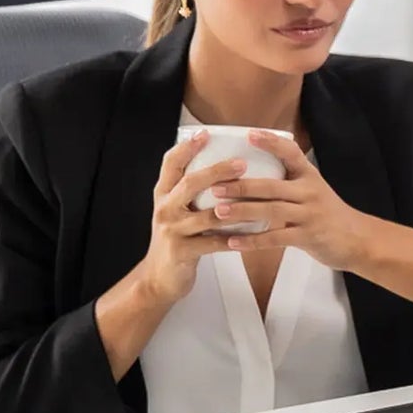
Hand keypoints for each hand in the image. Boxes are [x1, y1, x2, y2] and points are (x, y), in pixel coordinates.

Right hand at [133, 130, 252, 302]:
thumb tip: (220, 173)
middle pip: (190, 183)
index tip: (205, 134)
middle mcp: (165, 209)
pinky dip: (233, 239)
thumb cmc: (175, 242)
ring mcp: (172, 231)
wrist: (158, 278)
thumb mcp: (175, 213)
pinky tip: (252, 235)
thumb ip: (189, 194)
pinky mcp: (182, 252)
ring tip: (254, 200)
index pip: (170, 164)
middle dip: (217, 171)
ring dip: (233, 208)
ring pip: (206, 215)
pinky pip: (212, 243)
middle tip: (241, 164)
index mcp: (163, 195)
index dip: (187, 147)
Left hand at [208, 130, 366, 271]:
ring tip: (218, 211)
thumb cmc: (330, 214)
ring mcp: (309, 214)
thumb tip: (255, 174)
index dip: (270, 142)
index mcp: (309, 176)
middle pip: (271, 185)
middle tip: (216, 185)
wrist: (358, 240)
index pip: (290, 152)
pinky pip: (276, 238)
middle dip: (241, 185)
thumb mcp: (314, 190)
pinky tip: (234, 242)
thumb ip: (290, 182)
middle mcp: (309, 192)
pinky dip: (253, 241)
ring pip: (271, 211)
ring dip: (242, 211)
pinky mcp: (308, 237)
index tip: (249, 135)